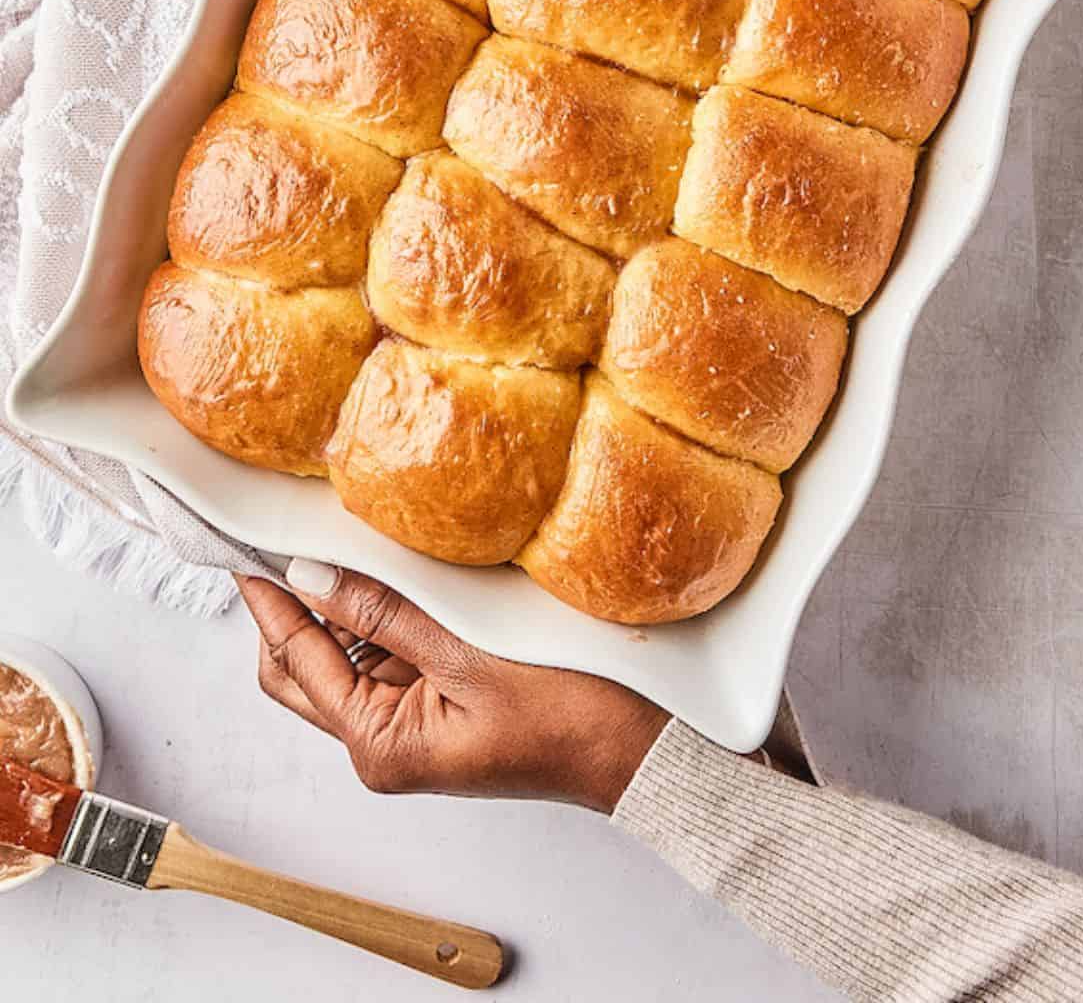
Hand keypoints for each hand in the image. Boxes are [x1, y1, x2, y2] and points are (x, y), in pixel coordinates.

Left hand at [237, 562, 668, 813]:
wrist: (644, 748)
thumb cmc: (574, 715)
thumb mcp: (470, 652)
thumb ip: (387, 612)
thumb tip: (312, 576)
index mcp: (380, 744)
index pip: (292, 660)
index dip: (265, 600)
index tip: (241, 545)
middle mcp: (385, 740)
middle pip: (304, 664)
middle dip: (293, 603)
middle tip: (283, 531)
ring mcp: (414, 720)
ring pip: (347, 650)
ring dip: (343, 600)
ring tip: (345, 533)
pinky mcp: (443, 699)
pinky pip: (392, 647)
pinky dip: (385, 608)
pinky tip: (396, 563)